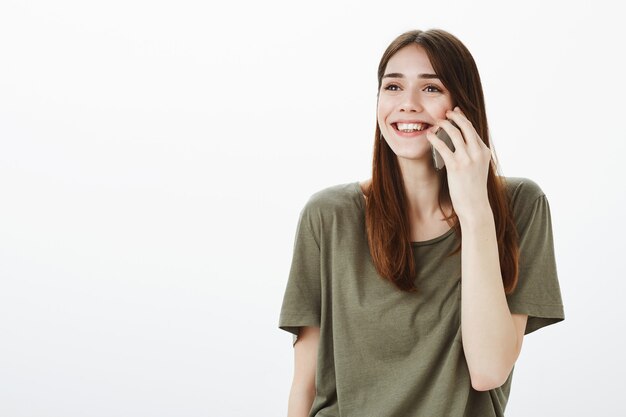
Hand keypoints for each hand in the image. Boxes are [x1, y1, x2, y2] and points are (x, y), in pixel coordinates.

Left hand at [426, 106, 492, 222]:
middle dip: (455, 117)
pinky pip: (443, 146)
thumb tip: (462, 147)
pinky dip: (435, 138)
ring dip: (444, 125)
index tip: (456, 113)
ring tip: (436, 122)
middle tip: (447, 112)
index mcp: (485, 152)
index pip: (473, 130)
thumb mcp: (478, 169)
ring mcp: (468, 158)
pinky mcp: (456, 166)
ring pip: (455, 133)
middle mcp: (478, 152)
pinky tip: (429, 135)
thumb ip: (473, 156)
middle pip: (466, 126)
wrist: (475, 206)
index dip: (464, 119)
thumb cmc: (474, 189)